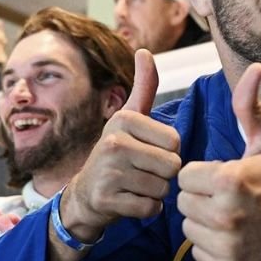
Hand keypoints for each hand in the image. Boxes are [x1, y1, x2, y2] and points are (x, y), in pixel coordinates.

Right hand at [60, 49, 181, 239]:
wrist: (85, 194)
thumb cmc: (116, 153)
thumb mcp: (128, 119)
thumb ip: (144, 88)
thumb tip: (144, 51)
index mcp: (123, 120)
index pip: (175, 142)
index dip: (168, 152)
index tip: (147, 152)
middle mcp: (113, 142)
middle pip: (172, 165)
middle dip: (163, 174)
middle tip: (141, 172)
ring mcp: (109, 172)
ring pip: (163, 188)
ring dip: (155, 192)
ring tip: (134, 186)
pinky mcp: (108, 200)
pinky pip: (151, 208)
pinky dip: (146, 209)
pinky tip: (129, 201)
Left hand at [177, 63, 260, 260]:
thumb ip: (249, 106)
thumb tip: (253, 67)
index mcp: (228, 180)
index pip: (184, 176)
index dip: (202, 175)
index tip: (224, 179)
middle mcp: (225, 215)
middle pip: (184, 202)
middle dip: (201, 198)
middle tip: (228, 199)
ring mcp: (226, 245)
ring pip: (189, 227)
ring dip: (204, 222)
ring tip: (232, 218)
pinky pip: (199, 252)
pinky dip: (212, 247)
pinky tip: (234, 238)